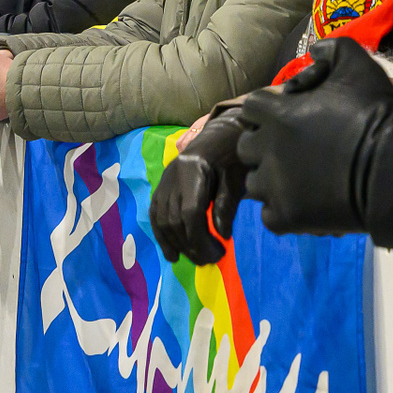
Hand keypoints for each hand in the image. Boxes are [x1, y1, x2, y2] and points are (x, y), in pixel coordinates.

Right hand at [151, 111, 248, 265]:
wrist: (220, 132)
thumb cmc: (233, 153)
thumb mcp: (237, 175)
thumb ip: (227, 203)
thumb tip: (222, 235)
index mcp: (193, 169)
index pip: (190, 212)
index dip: (201, 238)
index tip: (218, 253)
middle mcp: (172, 175)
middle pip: (174, 220)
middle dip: (191, 245)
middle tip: (210, 260)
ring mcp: (164, 180)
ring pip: (162, 220)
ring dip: (177, 244)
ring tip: (196, 259)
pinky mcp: (161, 186)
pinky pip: (155, 215)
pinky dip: (162, 236)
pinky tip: (173, 253)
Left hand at [236, 38, 392, 235]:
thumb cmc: (375, 111)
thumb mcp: (357, 64)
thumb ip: (331, 48)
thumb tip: (314, 50)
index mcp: (279, 114)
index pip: (251, 108)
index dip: (267, 111)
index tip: (288, 116)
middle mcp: (269, 150)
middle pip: (247, 147)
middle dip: (264, 145)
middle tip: (293, 148)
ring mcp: (276, 187)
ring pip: (254, 183)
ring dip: (271, 179)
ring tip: (298, 178)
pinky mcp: (287, 217)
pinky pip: (269, 215)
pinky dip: (282, 209)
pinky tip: (305, 202)